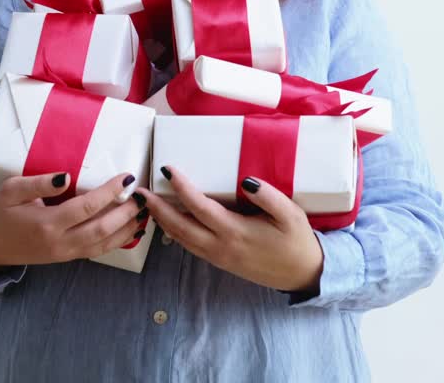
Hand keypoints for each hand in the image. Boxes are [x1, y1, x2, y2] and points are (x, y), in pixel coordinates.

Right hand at [0, 172, 147, 267]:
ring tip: (144, 212)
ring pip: (104, 244)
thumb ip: (39, 183)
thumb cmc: (0, 213)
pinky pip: (97, 251)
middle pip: (102, 229)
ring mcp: (65, 253)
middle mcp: (60, 242)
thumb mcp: (11, 191)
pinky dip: (117, 241)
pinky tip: (131, 230)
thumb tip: (66, 177)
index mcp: (47, 224)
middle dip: (125, 212)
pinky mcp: (68, 257)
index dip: (109, 192)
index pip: (86, 207)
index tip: (126, 177)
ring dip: (127, 229)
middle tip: (142, 195)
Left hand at [139, 167, 322, 292]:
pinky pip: (191, 247)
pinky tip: (170, 223)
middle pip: (180, 227)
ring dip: (163, 221)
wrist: (303, 274)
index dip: (181, 188)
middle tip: (141, 192)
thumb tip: (245, 180)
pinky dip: (176, 233)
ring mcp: (219, 257)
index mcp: (235, 232)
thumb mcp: (290, 214)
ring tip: (148, 204)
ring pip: (182, 239)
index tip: (168, 170)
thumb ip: (268, 196)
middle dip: (158, 208)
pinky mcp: (221, 262)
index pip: (200, 207)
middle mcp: (221, 246)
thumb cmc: (297, 241)